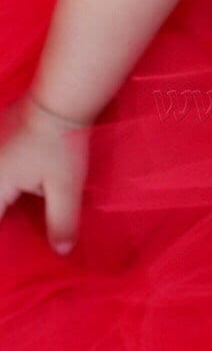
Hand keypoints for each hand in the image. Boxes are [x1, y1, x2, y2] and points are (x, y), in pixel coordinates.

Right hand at [0, 95, 90, 254]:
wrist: (59, 98)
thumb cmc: (61, 145)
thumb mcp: (66, 188)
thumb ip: (61, 221)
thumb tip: (61, 252)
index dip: (4, 234)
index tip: (11, 240)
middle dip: (5, 208)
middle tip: (17, 219)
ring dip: (4, 196)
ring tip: (13, 201)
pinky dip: (5, 176)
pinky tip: (16, 179)